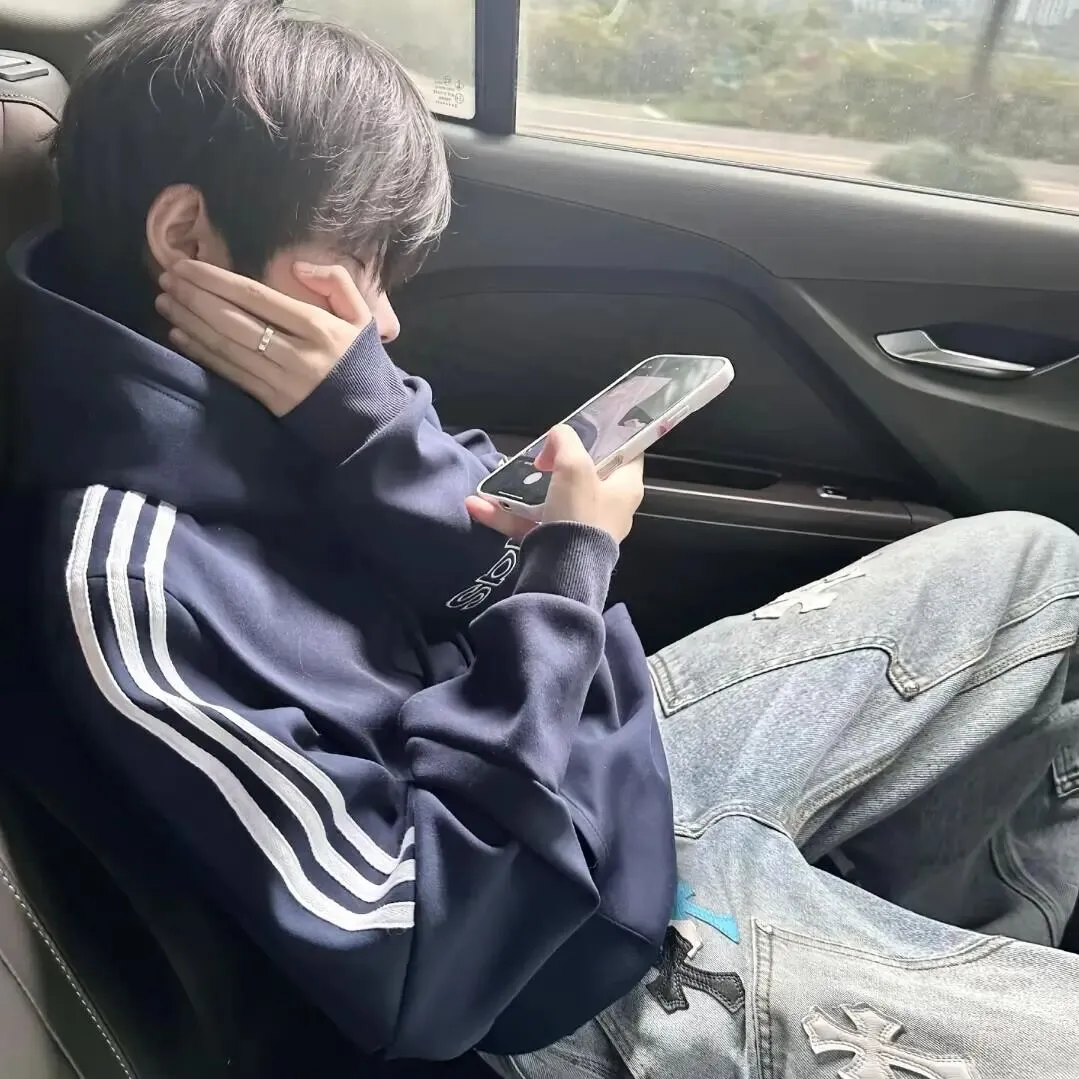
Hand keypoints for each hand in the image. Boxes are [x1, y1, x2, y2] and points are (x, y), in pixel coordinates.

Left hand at [156, 260, 371, 415]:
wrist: (374, 422)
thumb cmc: (363, 365)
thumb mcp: (364, 318)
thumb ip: (337, 283)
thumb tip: (297, 266)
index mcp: (318, 327)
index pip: (256, 297)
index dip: (216, 280)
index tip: (186, 266)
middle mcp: (296, 352)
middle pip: (233, 320)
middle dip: (194, 297)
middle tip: (166, 279)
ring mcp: (281, 380)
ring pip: (226, 346)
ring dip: (190, 322)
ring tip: (165, 302)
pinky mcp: (271, 403)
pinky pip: (230, 372)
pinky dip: (201, 353)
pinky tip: (179, 337)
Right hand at [465, 425, 643, 543]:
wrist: (563, 570)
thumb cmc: (579, 511)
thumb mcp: (574, 465)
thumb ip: (565, 440)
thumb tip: (556, 437)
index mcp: (625, 488)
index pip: (628, 454)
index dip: (609, 438)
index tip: (585, 431)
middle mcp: (608, 509)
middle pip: (585, 477)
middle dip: (558, 465)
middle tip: (540, 458)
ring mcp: (581, 529)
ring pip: (551, 501)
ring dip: (522, 492)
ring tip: (499, 481)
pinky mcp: (557, 546)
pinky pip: (530, 525)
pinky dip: (506, 516)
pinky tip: (478, 505)